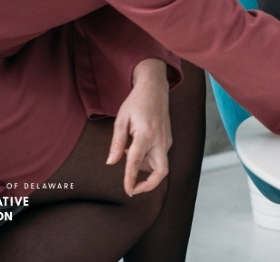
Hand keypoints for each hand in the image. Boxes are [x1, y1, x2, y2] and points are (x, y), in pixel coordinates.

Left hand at [108, 58, 172, 195]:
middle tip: (134, 188)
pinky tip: (136, 147)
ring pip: (160, 165)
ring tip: (128, 152)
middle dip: (149, 185)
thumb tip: (111, 163)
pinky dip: (148, 159)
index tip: (127, 191)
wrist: (155, 88)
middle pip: (161, 171)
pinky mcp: (168, 140)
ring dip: (144, 168)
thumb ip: (117, 143)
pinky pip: (160, 157)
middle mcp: (160, 140)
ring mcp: (166, 140)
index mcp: (146, 134)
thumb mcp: (121, 120)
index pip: (136, 162)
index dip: (130, 179)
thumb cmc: (136, 102)